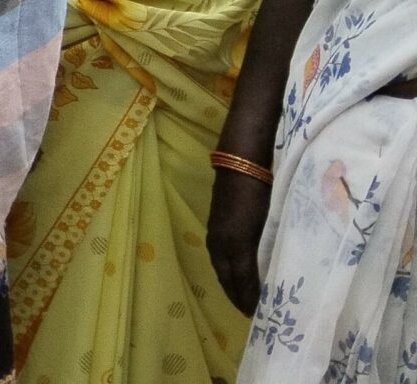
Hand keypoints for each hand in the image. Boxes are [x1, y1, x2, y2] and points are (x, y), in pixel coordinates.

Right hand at [207, 166, 272, 312]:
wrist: (242, 165)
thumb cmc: (254, 197)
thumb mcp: (259, 230)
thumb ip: (259, 259)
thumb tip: (264, 287)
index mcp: (229, 247)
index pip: (237, 282)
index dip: (246, 300)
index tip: (258, 317)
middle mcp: (219, 244)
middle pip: (227, 278)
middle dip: (238, 296)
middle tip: (252, 312)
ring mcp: (218, 233)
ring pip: (225, 267)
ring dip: (234, 284)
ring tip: (247, 296)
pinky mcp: (220, 224)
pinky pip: (224, 257)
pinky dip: (231, 271)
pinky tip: (242, 271)